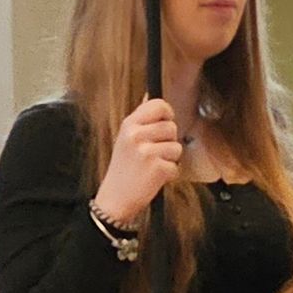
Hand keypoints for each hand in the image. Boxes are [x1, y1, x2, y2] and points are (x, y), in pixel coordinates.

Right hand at [94, 98, 182, 224]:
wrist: (115, 198)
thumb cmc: (124, 168)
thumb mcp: (125, 138)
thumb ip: (141, 119)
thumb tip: (151, 94)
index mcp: (129, 124)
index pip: (159, 105)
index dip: (167, 114)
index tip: (164, 123)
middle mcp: (136, 135)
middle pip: (171, 127)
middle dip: (168, 141)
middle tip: (152, 153)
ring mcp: (147, 152)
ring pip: (176, 147)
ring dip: (169, 159)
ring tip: (152, 166)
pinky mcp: (157, 169)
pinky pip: (176, 166)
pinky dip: (169, 174)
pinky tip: (153, 178)